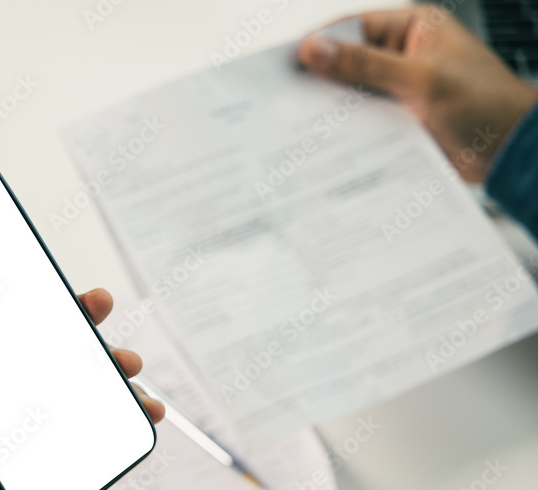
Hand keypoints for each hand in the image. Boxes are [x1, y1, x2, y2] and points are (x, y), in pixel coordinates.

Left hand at [0, 287, 163, 489]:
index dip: (6, 338)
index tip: (30, 305)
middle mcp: (6, 457)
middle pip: (33, 378)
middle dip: (64, 339)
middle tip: (93, 309)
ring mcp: (46, 467)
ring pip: (71, 400)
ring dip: (99, 372)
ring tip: (127, 362)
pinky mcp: (80, 482)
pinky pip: (100, 434)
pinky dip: (123, 415)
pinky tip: (144, 407)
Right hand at [298, 7, 537, 181]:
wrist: (512, 151)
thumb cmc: (486, 104)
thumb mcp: (421, 78)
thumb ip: (365, 65)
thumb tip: (316, 49)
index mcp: (412, 29)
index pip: (353, 28)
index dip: (320, 43)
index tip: (288, 61)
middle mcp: (402, 57)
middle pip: (347, 62)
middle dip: (321, 80)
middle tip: (288, 96)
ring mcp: (399, 91)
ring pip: (352, 95)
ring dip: (333, 109)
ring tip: (302, 122)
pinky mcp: (398, 122)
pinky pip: (362, 122)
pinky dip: (346, 131)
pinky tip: (328, 141)